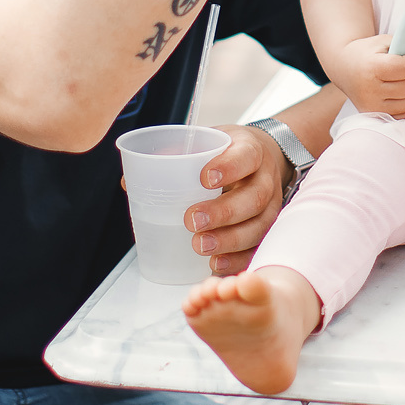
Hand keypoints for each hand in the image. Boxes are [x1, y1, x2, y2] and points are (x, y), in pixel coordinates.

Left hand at [185, 124, 290, 275]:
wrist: (261, 159)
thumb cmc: (226, 153)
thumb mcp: (205, 142)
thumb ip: (174, 155)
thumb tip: (133, 181)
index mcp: (250, 150)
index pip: (246, 156)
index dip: (229, 167)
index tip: (205, 178)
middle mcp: (265, 179)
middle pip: (255, 197)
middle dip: (224, 212)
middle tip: (193, 220)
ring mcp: (271, 205)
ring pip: (260, 225)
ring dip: (230, 239)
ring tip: (201, 245)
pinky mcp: (267, 228)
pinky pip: (259, 247)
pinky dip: (238, 258)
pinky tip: (216, 262)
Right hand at [331, 34, 404, 116]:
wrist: (343, 67)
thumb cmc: (368, 52)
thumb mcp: (387, 40)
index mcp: (372, 67)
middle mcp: (370, 89)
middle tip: (401, 68)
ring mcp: (371, 105)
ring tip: (398, 80)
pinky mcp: (373, 114)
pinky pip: (403, 113)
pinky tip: (397, 93)